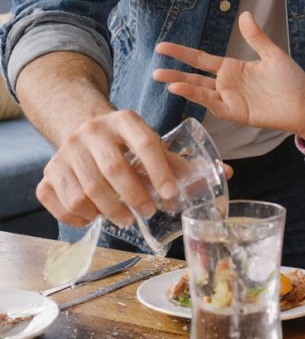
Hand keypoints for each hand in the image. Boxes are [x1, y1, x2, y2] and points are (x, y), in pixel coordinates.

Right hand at [36, 110, 179, 227]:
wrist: (84, 129)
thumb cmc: (125, 143)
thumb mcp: (149, 142)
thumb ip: (177, 162)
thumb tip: (222, 173)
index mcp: (124, 120)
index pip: (145, 144)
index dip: (159, 172)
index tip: (170, 195)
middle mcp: (91, 131)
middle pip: (112, 169)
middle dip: (134, 197)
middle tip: (148, 212)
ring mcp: (66, 151)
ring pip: (85, 191)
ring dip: (109, 211)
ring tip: (126, 218)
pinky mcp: (48, 172)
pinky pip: (59, 202)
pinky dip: (78, 217)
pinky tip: (95, 218)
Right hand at [153, 13, 304, 143]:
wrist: (304, 102)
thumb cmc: (290, 79)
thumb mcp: (272, 54)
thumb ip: (256, 38)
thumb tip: (244, 14)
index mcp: (233, 67)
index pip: (201, 59)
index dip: (182, 53)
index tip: (162, 46)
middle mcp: (227, 83)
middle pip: (195, 77)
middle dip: (175, 72)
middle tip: (155, 69)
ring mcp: (230, 98)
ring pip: (200, 91)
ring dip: (183, 86)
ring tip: (164, 79)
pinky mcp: (236, 112)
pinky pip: (213, 105)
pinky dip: (198, 98)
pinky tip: (184, 91)